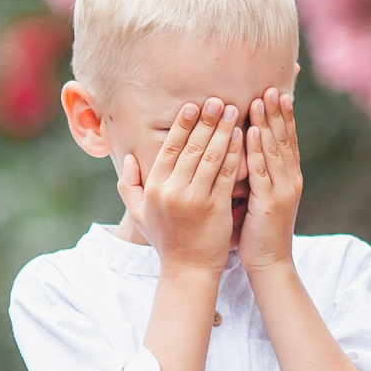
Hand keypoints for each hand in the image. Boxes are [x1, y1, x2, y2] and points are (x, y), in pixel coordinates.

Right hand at [118, 98, 241, 275]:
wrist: (187, 270)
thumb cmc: (165, 240)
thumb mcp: (138, 213)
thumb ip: (129, 185)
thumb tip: (129, 157)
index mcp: (155, 188)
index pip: (170, 148)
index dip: (182, 125)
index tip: (192, 106)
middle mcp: (173, 191)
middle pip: (191, 147)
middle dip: (205, 121)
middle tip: (216, 100)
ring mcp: (195, 199)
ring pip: (211, 157)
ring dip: (222, 131)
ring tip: (232, 111)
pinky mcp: (216, 208)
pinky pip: (226, 174)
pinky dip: (234, 153)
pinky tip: (242, 137)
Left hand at [240, 87, 301, 270]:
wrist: (271, 264)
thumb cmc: (260, 232)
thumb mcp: (262, 198)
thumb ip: (259, 175)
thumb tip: (246, 152)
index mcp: (289, 177)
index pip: (288, 139)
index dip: (284, 115)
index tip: (278, 90)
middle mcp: (291, 179)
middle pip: (285, 138)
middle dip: (278, 110)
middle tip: (271, 84)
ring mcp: (283, 190)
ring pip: (275, 149)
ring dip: (268, 121)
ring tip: (261, 97)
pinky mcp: (271, 202)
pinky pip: (263, 170)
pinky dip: (258, 148)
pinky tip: (252, 130)